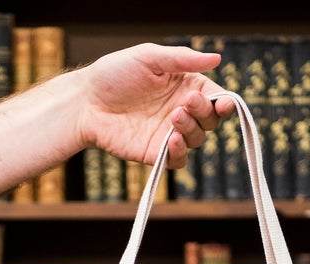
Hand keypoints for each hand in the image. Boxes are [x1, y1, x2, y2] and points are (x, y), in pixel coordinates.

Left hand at [76, 44, 233, 168]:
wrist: (85, 102)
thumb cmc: (114, 74)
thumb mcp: (149, 57)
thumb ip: (182, 59)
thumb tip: (217, 59)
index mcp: (185, 86)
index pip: (215, 97)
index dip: (224, 102)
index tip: (223, 103)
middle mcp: (180, 111)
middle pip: (211, 120)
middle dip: (205, 113)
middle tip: (186, 103)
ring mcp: (168, 133)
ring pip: (197, 140)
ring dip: (192, 129)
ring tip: (174, 116)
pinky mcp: (155, 153)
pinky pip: (178, 160)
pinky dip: (180, 152)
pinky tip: (171, 140)